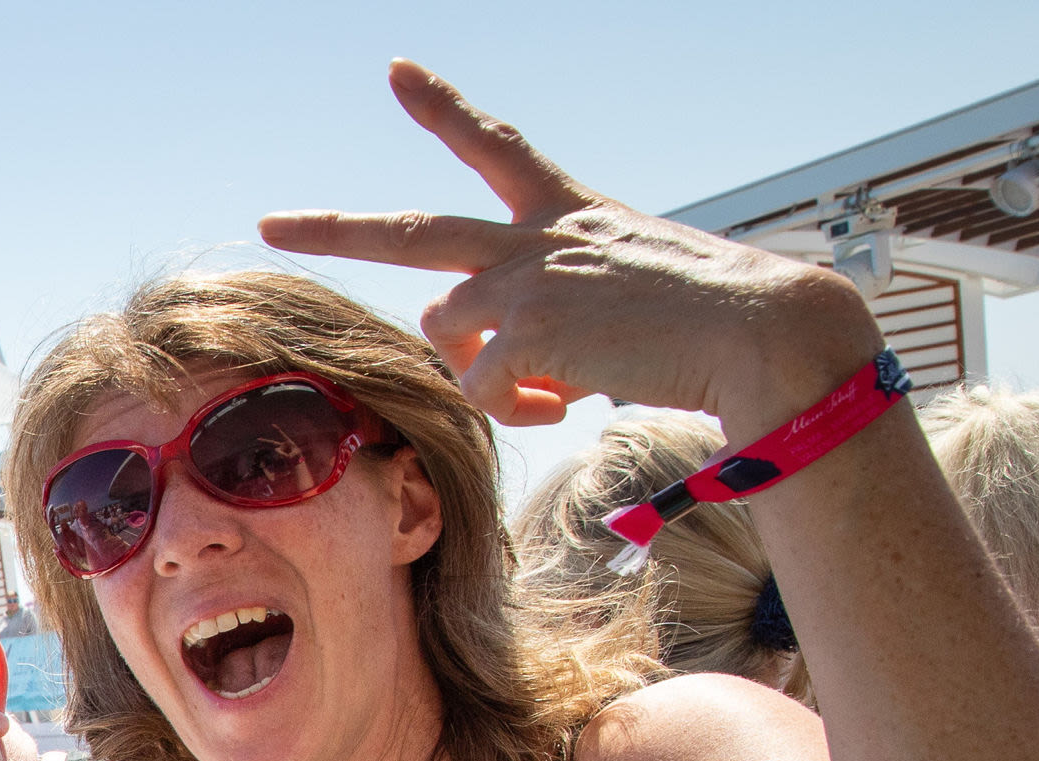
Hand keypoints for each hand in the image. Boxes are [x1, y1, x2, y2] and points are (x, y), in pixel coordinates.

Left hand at [258, 60, 879, 428]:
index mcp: (573, 214)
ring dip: (485, 372)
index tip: (400, 72)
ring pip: (449, 333)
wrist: (765, 332)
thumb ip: (568, 312)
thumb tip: (533, 371)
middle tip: (273, 222)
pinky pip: (485, 390)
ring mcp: (530, 281)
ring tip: (557, 386)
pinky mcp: (530, 332)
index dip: (443, 108)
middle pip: (415, 233)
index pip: (497, 148)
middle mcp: (541, 238)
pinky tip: (571, 402)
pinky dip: (519, 410)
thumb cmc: (717, 324)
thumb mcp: (634, 294)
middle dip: (336, 227)